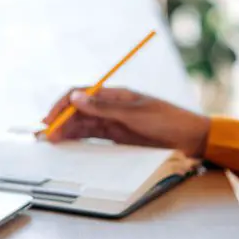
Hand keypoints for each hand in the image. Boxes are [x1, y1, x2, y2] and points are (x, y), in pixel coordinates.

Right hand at [40, 86, 210, 156]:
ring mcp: (114, 121)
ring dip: (67, 130)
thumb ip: (104, 108)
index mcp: (116, 94)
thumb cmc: (168, 121)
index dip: (63, 105)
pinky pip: (93, 135)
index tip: (51, 119)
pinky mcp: (119, 136)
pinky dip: (79, 138)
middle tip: (46, 136)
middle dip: (61, 120)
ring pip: (84, 124)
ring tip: (53, 142)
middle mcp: (112, 106)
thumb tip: (76, 97)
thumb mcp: (135, 114)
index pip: (81, 94)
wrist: (192, 138)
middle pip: (79, 110)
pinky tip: (69, 144)